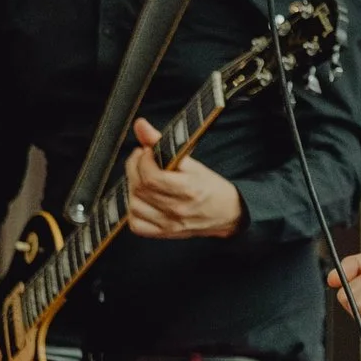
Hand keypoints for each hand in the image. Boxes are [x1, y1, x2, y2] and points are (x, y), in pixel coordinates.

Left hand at [122, 117, 244, 239]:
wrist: (228, 213)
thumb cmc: (211, 187)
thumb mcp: (192, 163)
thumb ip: (163, 144)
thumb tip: (141, 126)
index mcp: (188, 189)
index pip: (151, 177)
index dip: (142, 160)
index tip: (146, 151)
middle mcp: (177, 209)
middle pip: (140, 188)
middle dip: (135, 168)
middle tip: (142, 160)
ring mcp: (169, 224)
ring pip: (134, 205)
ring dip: (133, 187)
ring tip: (142, 178)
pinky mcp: (163, 234)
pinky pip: (136, 224)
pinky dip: (134, 210)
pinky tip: (142, 199)